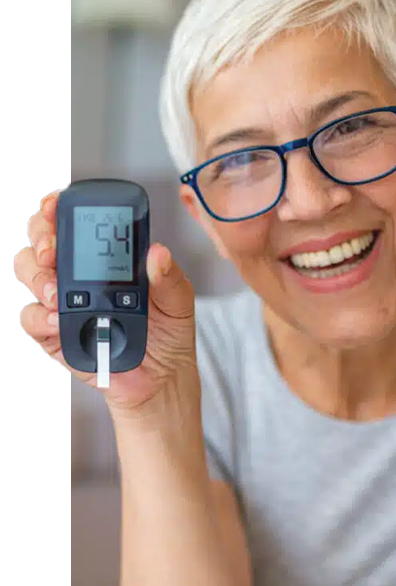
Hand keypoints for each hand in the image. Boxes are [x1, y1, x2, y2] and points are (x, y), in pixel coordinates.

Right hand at [13, 189, 197, 417]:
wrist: (161, 379)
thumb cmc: (168, 334)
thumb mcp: (178, 300)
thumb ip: (169, 276)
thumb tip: (158, 253)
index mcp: (108, 258)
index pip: (75, 221)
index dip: (57, 207)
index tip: (55, 206)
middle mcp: (80, 274)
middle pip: (40, 239)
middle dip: (40, 237)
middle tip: (52, 252)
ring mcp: (63, 301)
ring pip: (28, 271)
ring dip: (38, 277)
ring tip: (58, 293)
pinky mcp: (53, 333)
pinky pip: (30, 317)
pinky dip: (39, 316)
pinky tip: (58, 318)